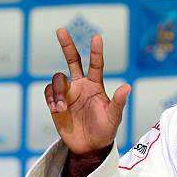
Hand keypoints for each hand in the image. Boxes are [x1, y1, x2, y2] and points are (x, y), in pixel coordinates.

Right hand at [44, 28, 130, 154]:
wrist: (90, 146)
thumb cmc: (105, 130)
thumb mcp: (114, 117)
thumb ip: (118, 102)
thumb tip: (128, 86)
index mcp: (96, 86)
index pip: (96, 65)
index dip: (96, 51)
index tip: (97, 37)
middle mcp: (81, 85)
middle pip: (72, 60)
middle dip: (67, 45)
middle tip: (61, 30)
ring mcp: (68, 93)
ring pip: (58, 79)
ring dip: (58, 91)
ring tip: (61, 107)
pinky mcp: (56, 102)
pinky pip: (49, 92)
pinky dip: (51, 97)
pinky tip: (57, 109)